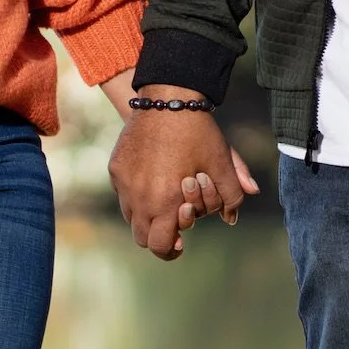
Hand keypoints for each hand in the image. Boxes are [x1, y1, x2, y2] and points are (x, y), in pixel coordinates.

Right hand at [108, 87, 259, 260]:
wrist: (168, 98)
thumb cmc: (198, 133)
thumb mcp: (222, 163)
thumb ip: (232, 195)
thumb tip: (232, 219)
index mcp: (166, 203)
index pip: (160, 246)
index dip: (170, 251)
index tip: (180, 244)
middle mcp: (139, 197)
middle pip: (142, 237)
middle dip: (158, 235)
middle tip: (173, 225)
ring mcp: (124, 182)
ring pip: (130, 215)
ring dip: (146, 215)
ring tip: (163, 200)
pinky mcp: (116, 167)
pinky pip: (123, 192)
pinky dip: (135, 193)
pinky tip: (152, 177)